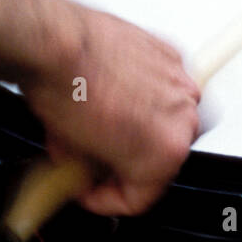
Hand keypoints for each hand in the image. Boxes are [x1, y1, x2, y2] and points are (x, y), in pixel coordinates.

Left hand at [19, 3, 200, 216]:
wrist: (57, 43)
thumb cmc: (64, 90)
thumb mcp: (72, 154)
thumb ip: (92, 170)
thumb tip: (90, 169)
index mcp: (166, 152)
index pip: (139, 198)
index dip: (104, 199)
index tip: (89, 190)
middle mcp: (184, 119)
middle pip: (159, 156)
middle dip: (124, 158)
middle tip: (93, 155)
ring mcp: (182, 85)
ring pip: (165, 119)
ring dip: (137, 124)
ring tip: (98, 119)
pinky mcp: (172, 56)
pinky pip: (162, 86)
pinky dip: (141, 91)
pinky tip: (109, 89)